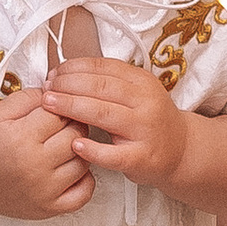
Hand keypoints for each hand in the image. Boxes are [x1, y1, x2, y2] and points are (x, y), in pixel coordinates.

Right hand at [0, 84, 92, 223]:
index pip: (59, 113)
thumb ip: (28, 97)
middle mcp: (34, 166)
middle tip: (60, 127)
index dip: (59, 107)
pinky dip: (84, 179)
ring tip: (62, 147)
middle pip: (75, 135)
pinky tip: (70, 169)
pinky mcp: (50, 209)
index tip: (53, 110)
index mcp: (20, 138)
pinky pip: (85, 192)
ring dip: (78, 151)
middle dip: (71, 126)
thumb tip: (57, 91)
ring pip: (84, 162)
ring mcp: (44, 191)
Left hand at [39, 56, 188, 189]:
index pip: (103, 68)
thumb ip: (107, 82)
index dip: (74, 68)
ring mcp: (145, 130)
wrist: (181, 150)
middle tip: (46, 88)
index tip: (54, 73)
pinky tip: (74, 144)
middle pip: (100, 87)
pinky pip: (113, 154)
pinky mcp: (142, 158)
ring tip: (50, 106)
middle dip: (68, 85)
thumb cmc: (149, 121)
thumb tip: (63, 73)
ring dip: (72, 107)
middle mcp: (146, 102)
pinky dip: (92, 148)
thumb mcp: (136, 92)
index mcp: (142, 82)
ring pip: (104, 114)